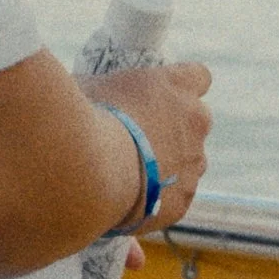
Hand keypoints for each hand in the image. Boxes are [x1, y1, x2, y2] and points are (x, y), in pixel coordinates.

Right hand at [80, 62, 211, 235]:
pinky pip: (173, 200)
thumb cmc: (80, 115)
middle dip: (173, 130)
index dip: (181, 87)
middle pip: (195, 122)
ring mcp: (192, 165)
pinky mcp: (180, 202)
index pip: (198, 76)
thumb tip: (83, 94)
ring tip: (126, 175)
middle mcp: (195, 122)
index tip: (161, 95)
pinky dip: (154, 201)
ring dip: (167, 166)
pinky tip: (124, 200)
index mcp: (175, 85)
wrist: (82, 167)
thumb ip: (100, 90)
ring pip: (189, 164)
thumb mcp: (87, 87)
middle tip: (136, 138)